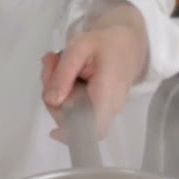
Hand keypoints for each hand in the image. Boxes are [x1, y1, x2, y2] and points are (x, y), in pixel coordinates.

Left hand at [41, 4, 148, 140]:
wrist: (128, 42)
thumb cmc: (107, 43)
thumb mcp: (80, 47)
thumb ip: (64, 73)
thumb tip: (51, 101)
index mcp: (107, 95)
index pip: (94, 130)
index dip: (72, 135)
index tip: (53, 131)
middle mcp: (107, 108)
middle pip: (71, 116)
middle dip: (51, 91)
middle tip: (50, 61)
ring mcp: (101, 108)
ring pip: (68, 109)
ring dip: (53, 86)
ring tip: (55, 59)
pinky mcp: (94, 105)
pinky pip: (72, 104)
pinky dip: (60, 87)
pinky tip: (60, 68)